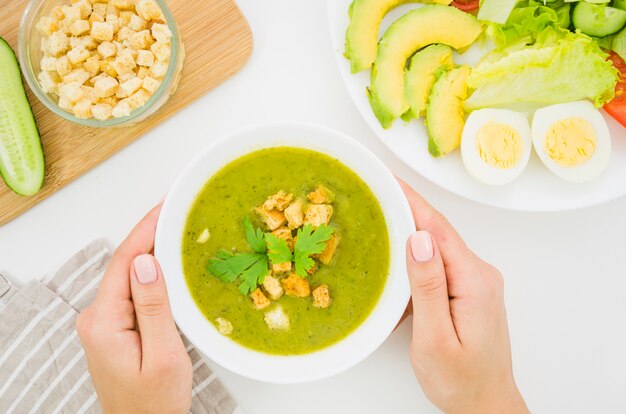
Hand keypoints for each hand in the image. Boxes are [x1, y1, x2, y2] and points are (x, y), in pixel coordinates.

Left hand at [76, 204, 191, 413]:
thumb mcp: (163, 355)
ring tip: (176, 229)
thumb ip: (153, 307)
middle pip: (124, 264)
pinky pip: (131, 290)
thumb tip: (146, 262)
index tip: (166, 206)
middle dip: (150, 234)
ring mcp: (103, 323)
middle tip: (178, 211)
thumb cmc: (155, 403)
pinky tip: (166, 262)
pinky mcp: (114, 328)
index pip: (125, 262)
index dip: (146, 229)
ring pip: (128, 275)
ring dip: (151, 251)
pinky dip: (150, 272)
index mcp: (104, 322)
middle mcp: (96, 318)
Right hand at [399, 180, 528, 413]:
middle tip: (374, 192)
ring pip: (437, 246)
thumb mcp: (435, 337)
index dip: (411, 200)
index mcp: (473, 281)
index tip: (386, 179)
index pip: (437, 229)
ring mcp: (476, 282)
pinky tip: (397, 255)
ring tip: (379, 216)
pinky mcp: (468, 291)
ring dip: (409, 231)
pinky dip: (416, 256)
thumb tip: (419, 239)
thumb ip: (428, 287)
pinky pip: (439, 264)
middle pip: (437, 232)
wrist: (485, 406)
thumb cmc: (460, 380)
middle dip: (406, 209)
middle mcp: (479, 275)